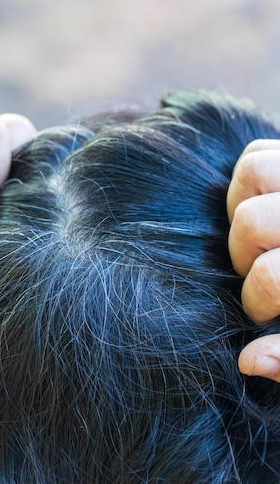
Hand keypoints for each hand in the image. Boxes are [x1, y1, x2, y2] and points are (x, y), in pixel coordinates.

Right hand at [227, 139, 279, 380]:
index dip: (257, 303)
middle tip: (265, 275)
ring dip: (241, 208)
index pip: (269, 276)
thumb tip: (249, 360)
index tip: (266, 314)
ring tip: (261, 237)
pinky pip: (257, 152)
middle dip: (245, 257)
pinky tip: (266, 205)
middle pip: (250, 222)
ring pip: (250, 173)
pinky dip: (251, 177)